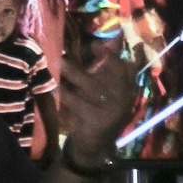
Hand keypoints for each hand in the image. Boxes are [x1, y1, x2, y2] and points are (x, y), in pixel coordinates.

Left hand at [59, 37, 134, 165]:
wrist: (95, 147)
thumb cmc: (98, 110)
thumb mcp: (106, 87)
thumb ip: (110, 63)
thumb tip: (115, 35)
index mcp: (128, 87)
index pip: (128, 65)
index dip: (114, 53)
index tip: (98, 43)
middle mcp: (124, 97)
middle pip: (114, 73)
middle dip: (103, 58)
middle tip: (87, 46)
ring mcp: (112, 110)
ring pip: (92, 86)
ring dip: (74, 73)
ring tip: (59, 62)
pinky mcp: (98, 121)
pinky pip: (79, 104)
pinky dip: (65, 95)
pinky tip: (54, 87)